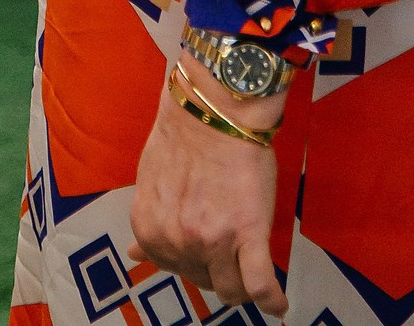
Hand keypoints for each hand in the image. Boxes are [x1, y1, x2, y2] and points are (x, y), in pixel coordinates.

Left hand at [130, 76, 286, 318]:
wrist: (214, 107)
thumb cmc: (184, 136)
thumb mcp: (152, 182)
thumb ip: (150, 222)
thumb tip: (135, 254)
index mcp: (150, 229)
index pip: (174, 269)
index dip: (192, 260)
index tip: (204, 247)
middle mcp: (177, 242)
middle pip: (202, 280)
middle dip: (214, 268)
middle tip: (227, 245)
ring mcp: (213, 241)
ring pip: (232, 290)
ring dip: (240, 284)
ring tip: (250, 269)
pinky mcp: (248, 234)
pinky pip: (260, 284)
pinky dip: (272, 301)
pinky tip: (279, 306)